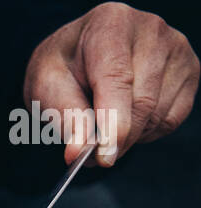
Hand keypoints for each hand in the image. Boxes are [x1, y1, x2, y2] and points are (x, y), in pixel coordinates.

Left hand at [25, 4, 198, 165]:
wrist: (83, 52)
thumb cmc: (65, 67)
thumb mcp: (48, 87)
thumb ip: (66, 118)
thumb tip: (79, 151)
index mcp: (110, 24)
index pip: (117, 80)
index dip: (113, 124)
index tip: (104, 156)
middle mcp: (149, 29)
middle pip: (141, 104)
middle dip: (117, 139)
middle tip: (93, 151)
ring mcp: (175, 48)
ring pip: (157, 115)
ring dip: (131, 136)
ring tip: (108, 121)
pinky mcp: (188, 69)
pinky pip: (171, 119)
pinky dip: (149, 131)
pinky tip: (131, 115)